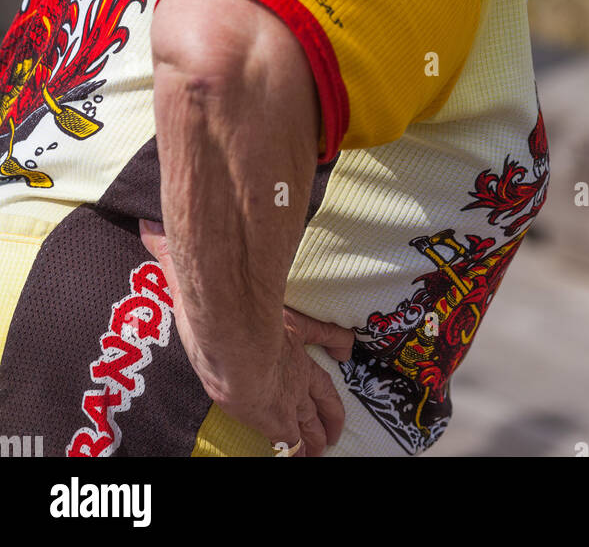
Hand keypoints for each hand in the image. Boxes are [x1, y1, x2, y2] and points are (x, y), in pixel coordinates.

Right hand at [139, 218, 353, 456]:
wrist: (235, 343)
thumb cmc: (225, 308)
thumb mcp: (200, 273)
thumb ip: (172, 250)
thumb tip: (146, 228)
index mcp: (285, 326)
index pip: (319, 332)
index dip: (335, 340)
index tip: (346, 348)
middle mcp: (293, 359)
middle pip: (320, 383)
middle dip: (328, 402)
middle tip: (337, 419)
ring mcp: (289, 388)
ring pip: (314, 412)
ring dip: (321, 428)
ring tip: (327, 444)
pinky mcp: (277, 416)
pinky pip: (295, 437)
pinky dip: (300, 446)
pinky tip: (305, 456)